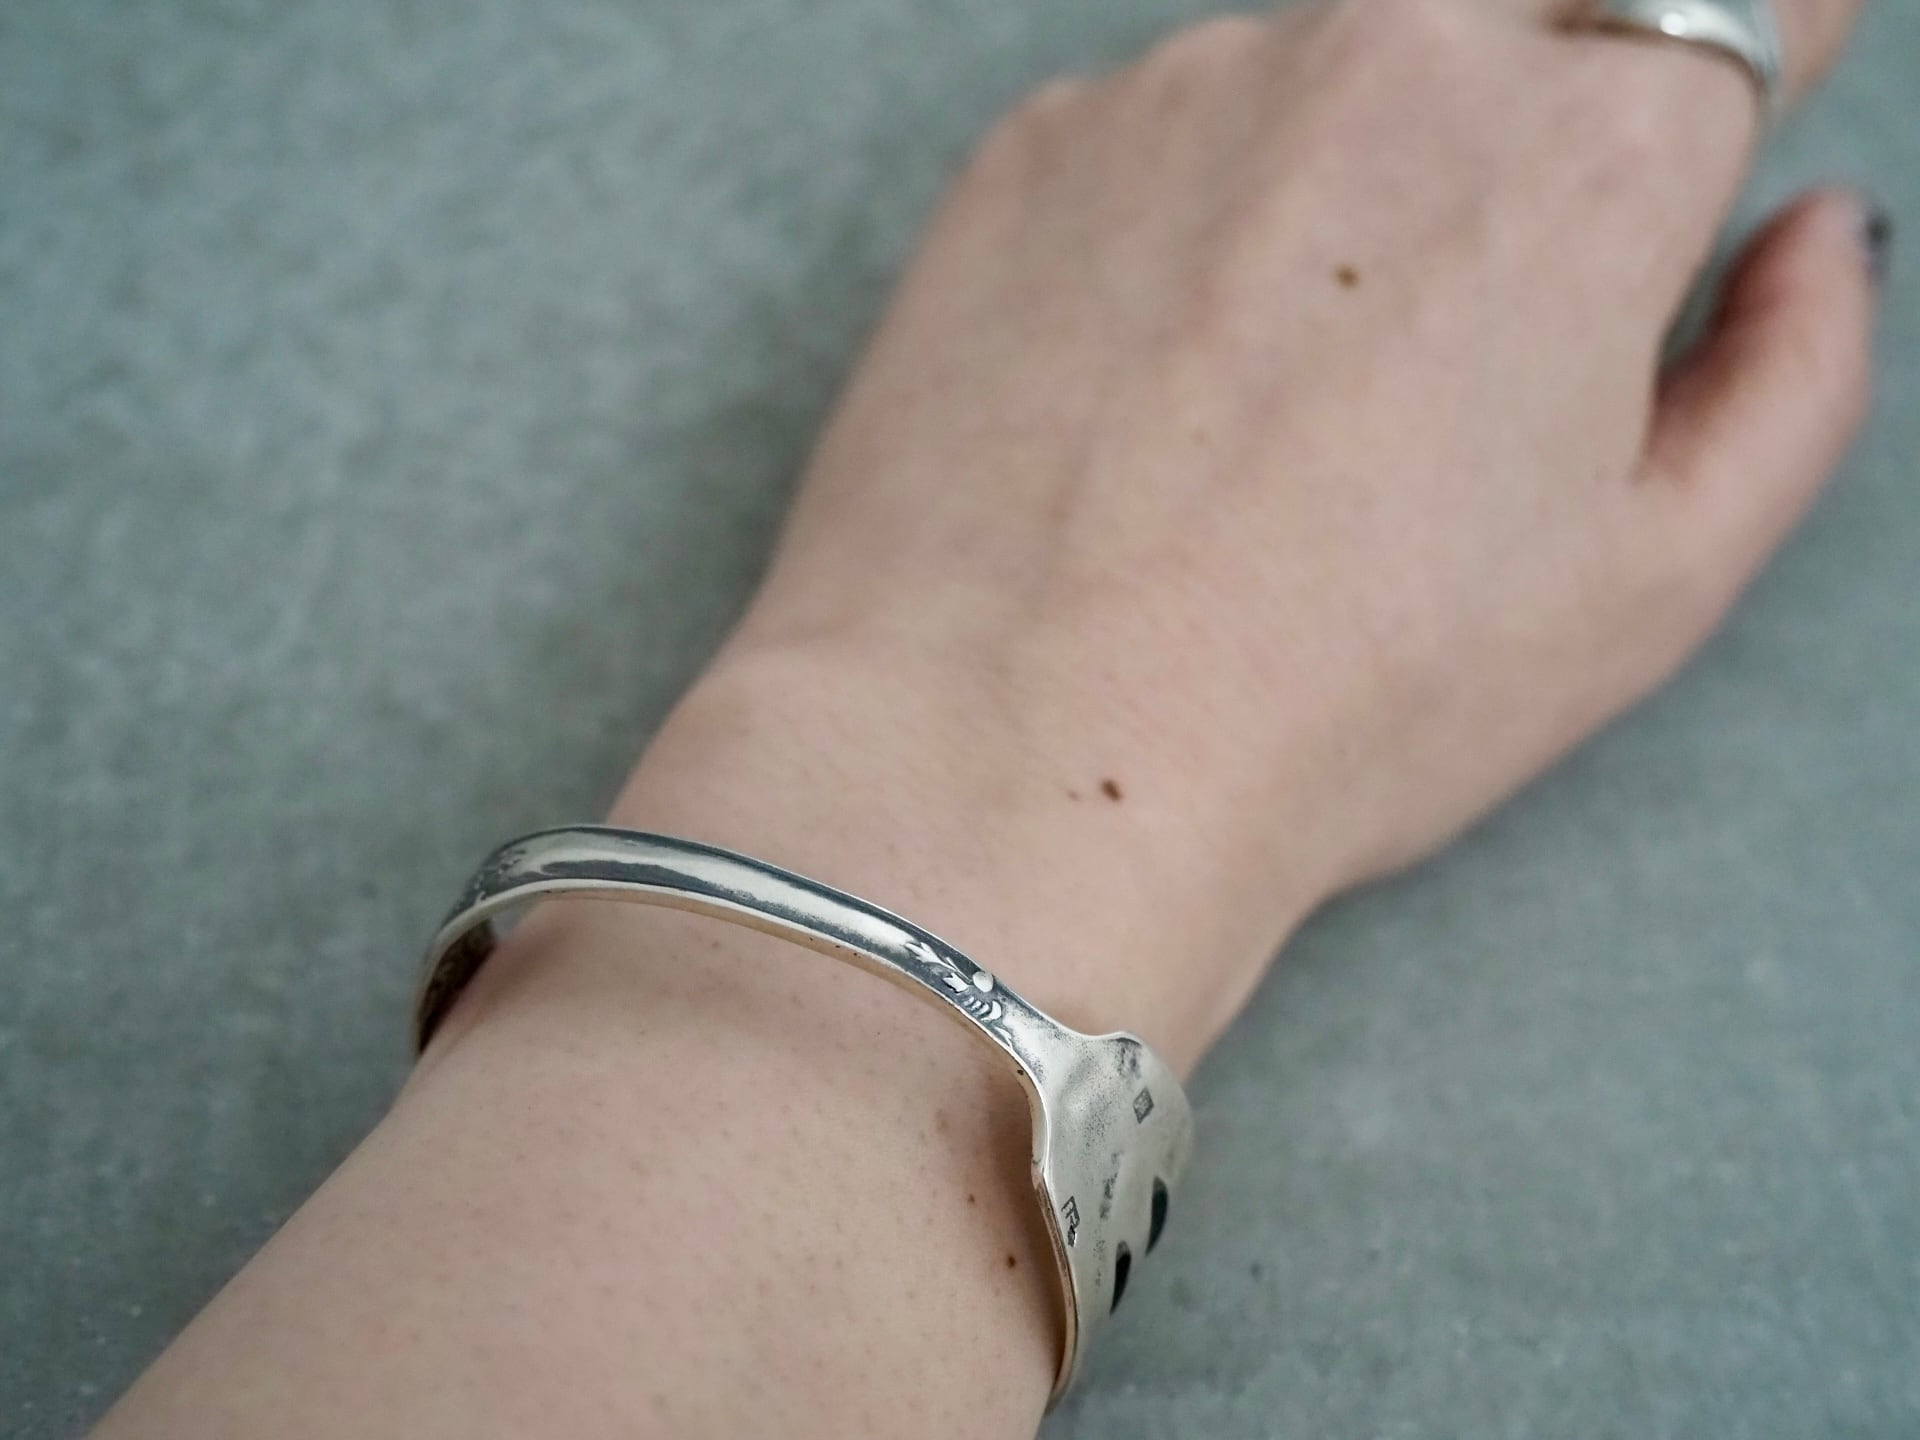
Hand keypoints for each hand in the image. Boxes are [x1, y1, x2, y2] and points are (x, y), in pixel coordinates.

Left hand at [617, 0, 1878, 1070]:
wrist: (1008, 748)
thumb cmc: (1337, 701)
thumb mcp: (1648, 584)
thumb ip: (1792, 371)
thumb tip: (1815, 236)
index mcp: (1585, 153)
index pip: (1741, 1)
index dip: (1745, 58)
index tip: (1692, 135)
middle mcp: (1390, 57)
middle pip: (1526, 18)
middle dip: (1534, 119)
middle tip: (1461, 308)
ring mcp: (1188, 85)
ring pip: (1329, 79)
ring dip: (1336, 186)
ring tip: (1264, 403)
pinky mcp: (1038, 141)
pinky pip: (1165, 138)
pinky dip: (1183, 227)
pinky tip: (1140, 392)